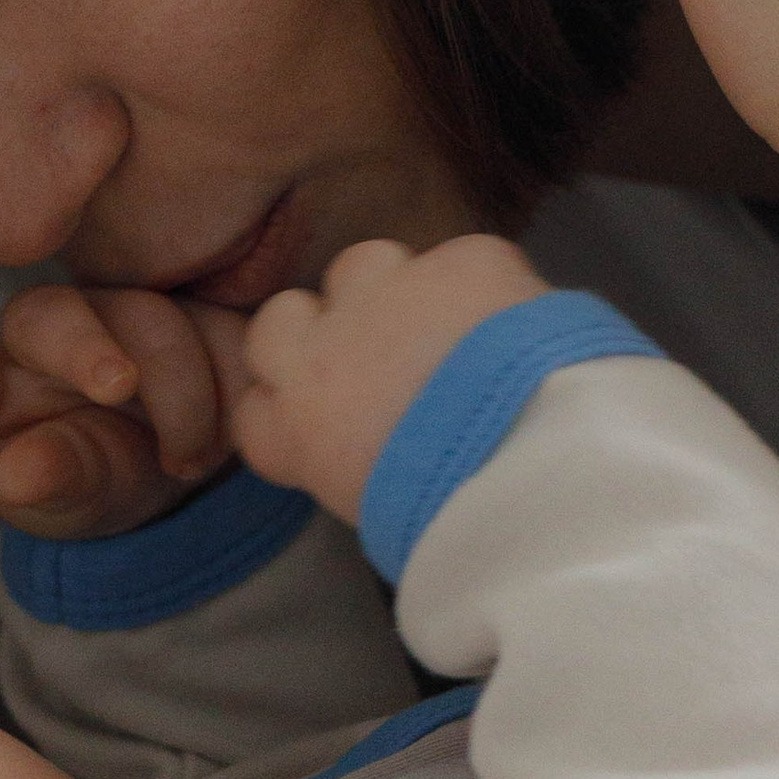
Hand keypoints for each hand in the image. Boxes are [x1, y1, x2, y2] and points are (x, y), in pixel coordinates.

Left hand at [0, 286, 249, 542]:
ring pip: (163, 322)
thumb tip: (21, 477)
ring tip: (186, 463)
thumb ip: (44, 477)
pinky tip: (231, 437)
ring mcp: (134, 311)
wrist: (155, 467)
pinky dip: (237, 388)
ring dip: (186, 400)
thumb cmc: (80, 472)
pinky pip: (230, 333)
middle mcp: (61, 324)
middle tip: (125, 399)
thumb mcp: (58, 494)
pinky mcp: (201, 316)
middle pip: (74, 318)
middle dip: (99, 355)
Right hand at [234, 234, 545, 524]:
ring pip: (361, 265)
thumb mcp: (373, 510)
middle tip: (374, 358)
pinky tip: (516, 319)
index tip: (326, 416)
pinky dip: (485, 287)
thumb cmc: (448, 516)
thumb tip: (374, 451)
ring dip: (392, 291)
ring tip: (446, 330)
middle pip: (281, 318)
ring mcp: (388, 293)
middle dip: (320, 330)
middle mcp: (324, 348)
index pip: (254, 406)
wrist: (524, 459)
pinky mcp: (460, 263)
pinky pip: (464, 262)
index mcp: (297, 427)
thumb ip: (352, 462)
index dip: (290, 403)